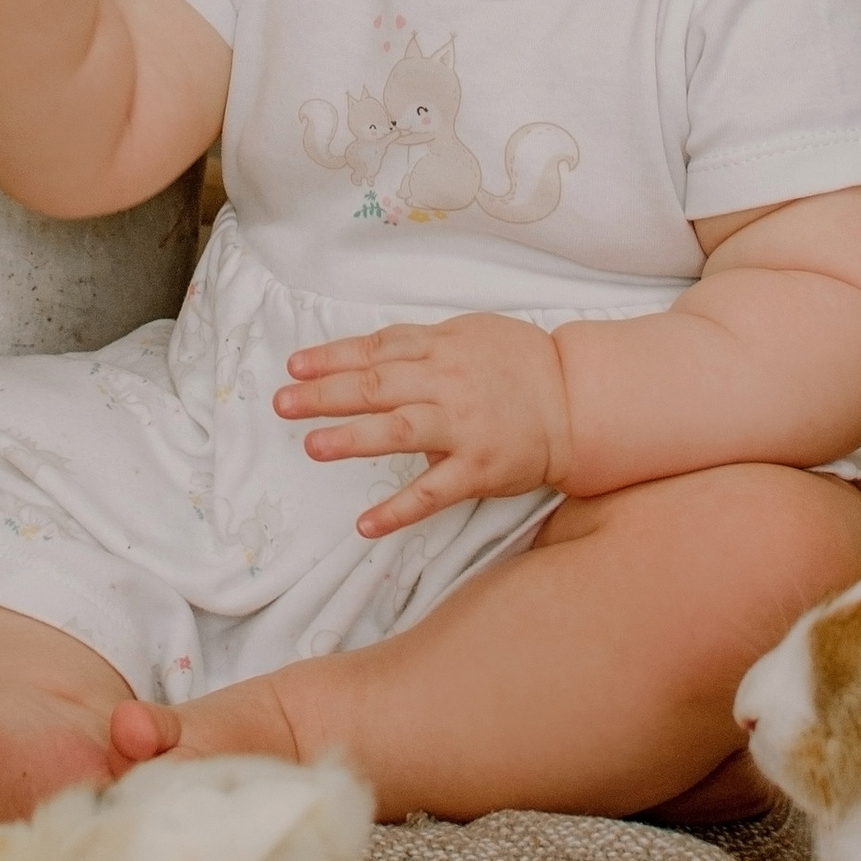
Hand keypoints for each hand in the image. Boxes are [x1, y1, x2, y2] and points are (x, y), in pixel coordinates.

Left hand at [277, 317, 573, 538]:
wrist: (577, 400)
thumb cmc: (520, 365)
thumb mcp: (470, 336)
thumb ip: (422, 348)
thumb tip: (371, 360)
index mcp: (441, 349)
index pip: (375, 350)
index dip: (332, 358)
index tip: (294, 366)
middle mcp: (448, 384)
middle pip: (376, 386)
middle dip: (325, 394)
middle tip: (283, 403)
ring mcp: (464, 428)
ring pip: (399, 430)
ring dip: (352, 438)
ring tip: (313, 446)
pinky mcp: (479, 469)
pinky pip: (433, 493)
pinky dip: (398, 510)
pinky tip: (366, 524)